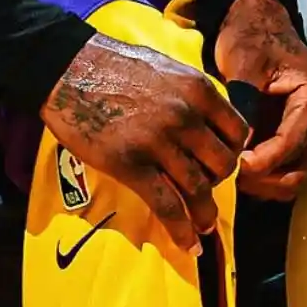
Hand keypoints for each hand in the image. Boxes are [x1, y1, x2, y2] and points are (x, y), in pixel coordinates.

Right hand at [42, 31, 249, 253]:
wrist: (69, 68)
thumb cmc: (114, 63)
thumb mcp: (167, 67)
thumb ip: (191, 93)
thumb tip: (206, 118)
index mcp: (198, 90)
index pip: (237, 132)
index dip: (233, 152)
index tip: (223, 162)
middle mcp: (185, 117)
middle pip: (222, 164)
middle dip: (219, 183)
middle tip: (208, 190)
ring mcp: (159, 143)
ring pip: (198, 189)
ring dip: (205, 214)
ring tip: (205, 226)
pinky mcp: (131, 165)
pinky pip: (166, 205)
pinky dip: (181, 229)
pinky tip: (188, 243)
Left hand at [214, 0, 306, 202]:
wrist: (255, 20)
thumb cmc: (250, 36)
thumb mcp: (245, 65)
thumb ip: (245, 108)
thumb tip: (236, 153)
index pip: (292, 144)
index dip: (261, 162)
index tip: (232, 166)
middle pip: (298, 169)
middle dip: (263, 179)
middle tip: (228, 175)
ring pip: (292, 175)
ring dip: (262, 182)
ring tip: (228, 173)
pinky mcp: (293, 135)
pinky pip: (282, 167)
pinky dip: (262, 175)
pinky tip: (234, 168)